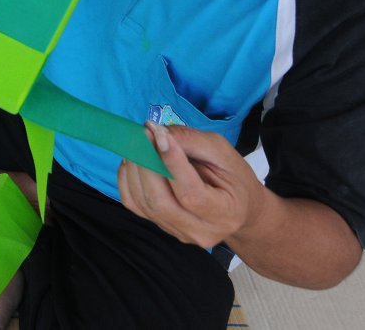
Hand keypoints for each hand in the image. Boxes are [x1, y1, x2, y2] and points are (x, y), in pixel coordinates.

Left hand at [117, 122, 264, 249]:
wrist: (237, 208)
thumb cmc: (233, 177)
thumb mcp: (222, 152)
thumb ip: (190, 141)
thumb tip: (155, 131)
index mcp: (225, 213)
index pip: (191, 194)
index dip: (171, 163)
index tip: (157, 134)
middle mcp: (201, 231)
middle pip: (161, 202)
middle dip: (145, 165)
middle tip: (142, 135)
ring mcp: (178, 233)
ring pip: (144, 203)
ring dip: (134, 170)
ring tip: (138, 144)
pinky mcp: (161, 227)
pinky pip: (134, 204)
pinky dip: (127, 179)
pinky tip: (134, 161)